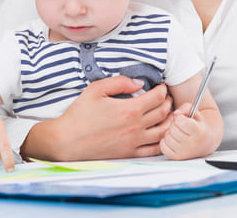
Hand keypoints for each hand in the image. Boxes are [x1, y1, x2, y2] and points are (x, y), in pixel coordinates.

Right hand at [21, 76, 172, 160]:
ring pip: (163, 131)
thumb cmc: (79, 114)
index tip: (161, 86)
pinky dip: (163, 140)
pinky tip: (162, 133)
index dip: (163, 90)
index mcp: (129, 110)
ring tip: (169, 113)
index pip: (158, 97)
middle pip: (164, 113)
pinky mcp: (129, 154)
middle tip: (165, 97)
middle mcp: (135, 127)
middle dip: (168, 102)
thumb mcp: (96, 89)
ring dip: (170, 121)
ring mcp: (134, 142)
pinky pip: (154, 149)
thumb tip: (140, 83)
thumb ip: (120, 82)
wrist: (66, 141)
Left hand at [159, 103, 215, 159]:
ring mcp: (185, 152)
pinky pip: (163, 147)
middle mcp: (193, 144)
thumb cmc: (198, 126)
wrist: (204, 143)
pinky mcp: (177, 157)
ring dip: (169, 133)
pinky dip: (165, 142)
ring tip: (176, 133)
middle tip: (180, 127)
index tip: (183, 119)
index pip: (181, 121)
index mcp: (199, 132)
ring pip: (167, 138)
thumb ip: (186, 108)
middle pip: (173, 129)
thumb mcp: (195, 114)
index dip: (180, 118)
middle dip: (174, 125)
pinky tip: (172, 140)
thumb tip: (176, 114)